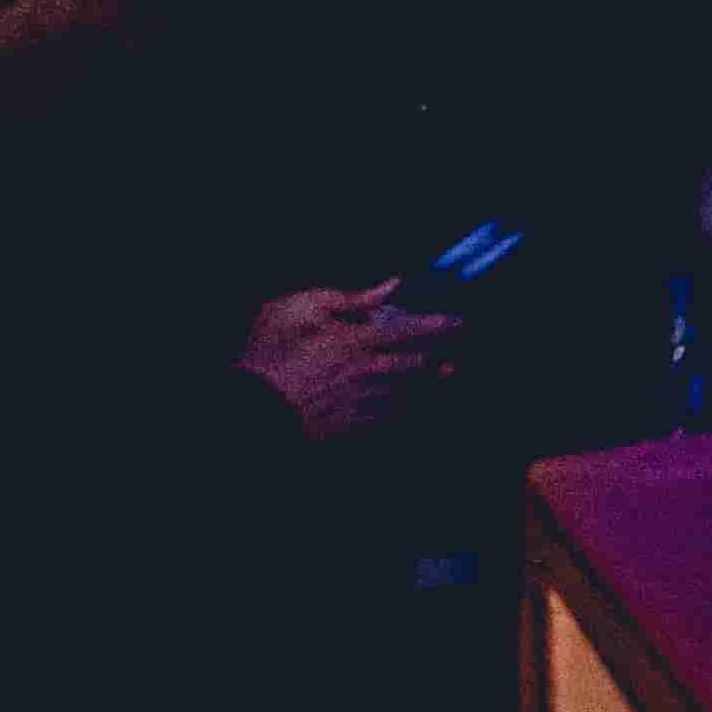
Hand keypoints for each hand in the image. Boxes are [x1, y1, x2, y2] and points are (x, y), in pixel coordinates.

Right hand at [241, 281, 458, 440]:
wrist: (251, 406)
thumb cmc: (271, 353)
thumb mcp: (302, 310)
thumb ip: (352, 298)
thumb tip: (391, 285)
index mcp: (355, 341)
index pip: (409, 330)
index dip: (438, 325)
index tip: (460, 323)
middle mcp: (365, 372)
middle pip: (415, 367)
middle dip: (439, 364)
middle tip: (456, 363)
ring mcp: (358, 402)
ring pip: (407, 395)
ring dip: (429, 390)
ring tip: (444, 384)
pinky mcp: (349, 426)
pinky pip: (388, 421)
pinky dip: (406, 415)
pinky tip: (413, 412)